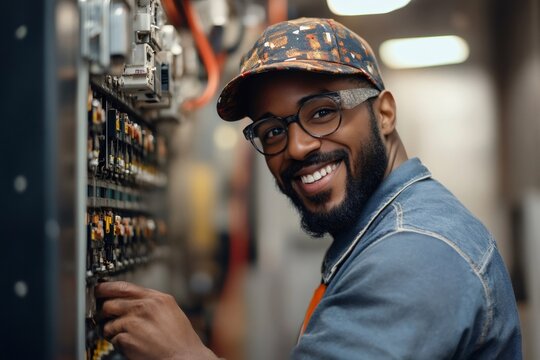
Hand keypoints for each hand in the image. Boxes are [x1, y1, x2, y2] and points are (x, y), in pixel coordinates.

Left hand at [95, 281, 217, 359]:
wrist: (184, 358)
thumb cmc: (180, 338)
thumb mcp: (170, 311)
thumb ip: (152, 302)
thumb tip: (132, 299)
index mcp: (156, 298)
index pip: (124, 287)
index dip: (107, 288)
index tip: (99, 289)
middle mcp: (145, 307)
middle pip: (110, 304)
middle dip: (107, 313)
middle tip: (109, 319)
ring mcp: (134, 323)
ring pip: (108, 324)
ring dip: (113, 332)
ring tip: (127, 336)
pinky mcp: (127, 339)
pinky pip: (113, 340)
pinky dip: (119, 345)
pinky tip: (132, 346)